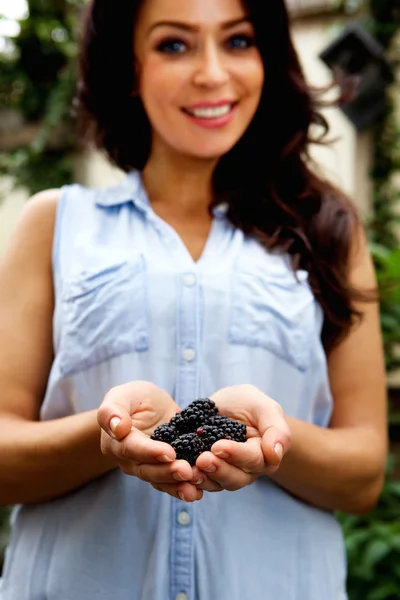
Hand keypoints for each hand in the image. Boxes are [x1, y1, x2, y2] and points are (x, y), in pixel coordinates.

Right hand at [97, 381, 202, 501]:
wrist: (151, 406)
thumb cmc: (133, 397)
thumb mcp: (122, 395)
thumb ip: (112, 410)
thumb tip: (116, 428)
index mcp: (115, 442)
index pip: (132, 449)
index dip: (150, 452)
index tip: (170, 453)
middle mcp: (129, 460)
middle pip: (147, 470)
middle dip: (167, 472)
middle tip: (186, 471)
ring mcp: (147, 468)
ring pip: (160, 481)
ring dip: (177, 486)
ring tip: (194, 489)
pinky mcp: (164, 470)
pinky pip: (171, 483)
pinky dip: (184, 488)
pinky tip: (198, 491)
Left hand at [195, 385, 290, 492]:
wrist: (228, 405)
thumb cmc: (250, 404)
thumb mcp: (264, 407)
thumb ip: (276, 429)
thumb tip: (276, 454)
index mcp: (265, 455)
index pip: (254, 460)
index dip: (237, 455)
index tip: (218, 446)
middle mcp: (247, 470)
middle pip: (236, 478)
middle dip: (218, 469)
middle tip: (202, 459)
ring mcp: (226, 473)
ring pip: (218, 484)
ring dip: (203, 478)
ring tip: (189, 469)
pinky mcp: (207, 473)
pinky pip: (201, 482)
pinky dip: (190, 480)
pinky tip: (180, 471)